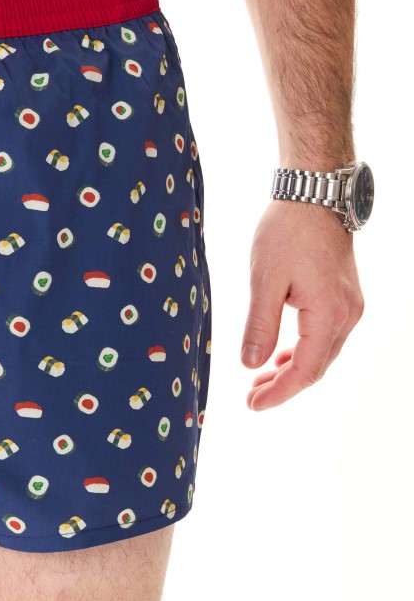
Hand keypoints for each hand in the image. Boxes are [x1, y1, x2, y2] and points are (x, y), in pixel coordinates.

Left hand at [241, 199, 363, 409]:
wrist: (314, 195)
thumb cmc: (288, 232)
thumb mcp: (264, 280)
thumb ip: (260, 325)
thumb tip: (251, 364)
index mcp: (328, 315)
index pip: (305, 370)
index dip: (279, 392)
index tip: (252, 405)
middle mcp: (347, 314)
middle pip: (317, 366)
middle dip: (284, 385)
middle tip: (251, 398)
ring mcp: (349, 305)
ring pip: (322, 352)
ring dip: (292, 368)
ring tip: (260, 380)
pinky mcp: (343, 295)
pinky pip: (325, 335)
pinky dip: (302, 349)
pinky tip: (280, 354)